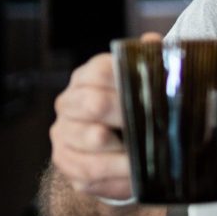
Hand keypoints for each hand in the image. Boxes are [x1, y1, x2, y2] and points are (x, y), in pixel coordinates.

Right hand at [50, 33, 161, 202]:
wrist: (118, 147)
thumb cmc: (136, 109)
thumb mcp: (145, 84)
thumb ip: (149, 61)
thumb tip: (152, 41)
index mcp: (88, 77)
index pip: (101, 70)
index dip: (127, 81)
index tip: (152, 93)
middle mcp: (69, 102)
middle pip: (94, 103)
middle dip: (126, 115)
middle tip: (152, 124)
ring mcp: (64, 132)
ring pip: (91, 138)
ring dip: (123, 149)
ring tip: (146, 154)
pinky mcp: (66, 162)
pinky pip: (88, 170)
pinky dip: (115, 174)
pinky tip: (134, 174)